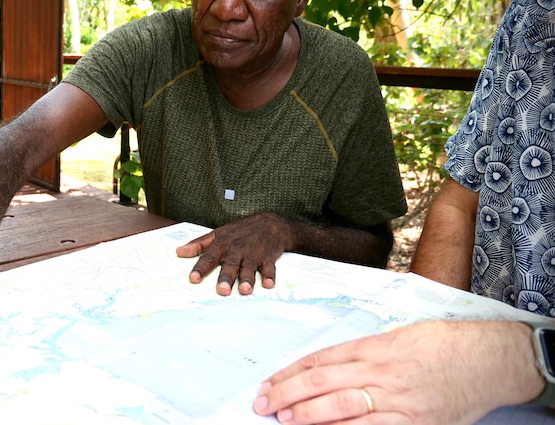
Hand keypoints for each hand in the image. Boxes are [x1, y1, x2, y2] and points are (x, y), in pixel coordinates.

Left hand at [175, 213, 291, 295]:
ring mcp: (253, 253)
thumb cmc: (240, 230)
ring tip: (245, 290)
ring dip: (248, 279)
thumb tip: (179, 252)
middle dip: (226, 278)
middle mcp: (237, 250)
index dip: (200, 268)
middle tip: (222, 290)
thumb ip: (199, 244)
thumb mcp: (218, 233)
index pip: (209, 257)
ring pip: (249, 268)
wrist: (269, 222)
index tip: (193, 279)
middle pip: (230, 265)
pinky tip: (269, 285)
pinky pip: (269, 268)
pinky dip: (270, 276)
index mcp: (223, 244)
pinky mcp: (268, 257)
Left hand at [252, 320, 542, 423]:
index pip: (320, 360)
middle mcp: (382, 371)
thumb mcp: (398, 337)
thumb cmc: (443, 344)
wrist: (489, 359)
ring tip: (284, 419)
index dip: (290, 373)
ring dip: (308, 416)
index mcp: (374, 347)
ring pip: (342, 408)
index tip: (269, 383)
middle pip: (322, 382)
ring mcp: (398, 399)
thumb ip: (363, 353)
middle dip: (288, 394)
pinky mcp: (415, 423)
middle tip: (264, 403)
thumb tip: (325, 369)